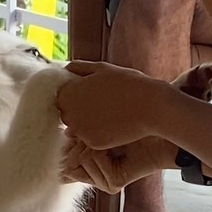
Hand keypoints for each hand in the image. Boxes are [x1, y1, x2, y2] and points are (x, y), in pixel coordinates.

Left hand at [57, 61, 171, 148]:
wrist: (150, 106)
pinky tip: (114, 124)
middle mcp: (68, 114)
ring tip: (110, 112)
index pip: (61, 97)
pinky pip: (90, 139)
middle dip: (80, 110)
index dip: (76, 94)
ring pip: (78, 128)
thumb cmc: (127, 84)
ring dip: (89, 123)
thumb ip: (79, 68)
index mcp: (67, 93)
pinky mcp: (92, 144)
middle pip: (67, 114)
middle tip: (103, 103)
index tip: (93, 93)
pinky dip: (100, 133)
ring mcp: (79, 131)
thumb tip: (65, 69)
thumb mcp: (101, 68)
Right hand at [63, 136, 176, 193]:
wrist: (159, 133)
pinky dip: (104, 148)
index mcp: (92, 170)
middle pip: (70, 160)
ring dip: (96, 143)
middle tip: (104, 135)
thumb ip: (81, 138)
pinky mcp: (114, 183)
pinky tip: (118, 145)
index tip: (77, 134)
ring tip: (113, 140)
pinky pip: (94, 160)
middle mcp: (98, 180)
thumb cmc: (132, 127)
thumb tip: (62, 137)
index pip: (67, 163)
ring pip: (82, 159)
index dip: (70, 147)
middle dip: (82, 142)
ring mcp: (105, 183)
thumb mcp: (102, 132)